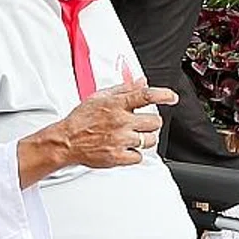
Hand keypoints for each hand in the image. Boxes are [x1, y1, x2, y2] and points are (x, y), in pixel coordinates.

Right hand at [42, 79, 177, 170]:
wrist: (66, 141)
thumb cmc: (81, 119)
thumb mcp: (100, 97)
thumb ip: (123, 89)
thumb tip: (141, 81)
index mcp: (116, 105)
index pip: (146, 96)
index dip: (164, 95)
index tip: (172, 97)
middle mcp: (121, 122)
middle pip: (154, 122)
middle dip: (151, 123)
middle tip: (142, 124)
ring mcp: (120, 140)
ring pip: (150, 140)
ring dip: (145, 139)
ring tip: (132, 136)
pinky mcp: (118, 157)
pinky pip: (139, 157)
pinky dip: (134, 154)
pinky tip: (125, 148)